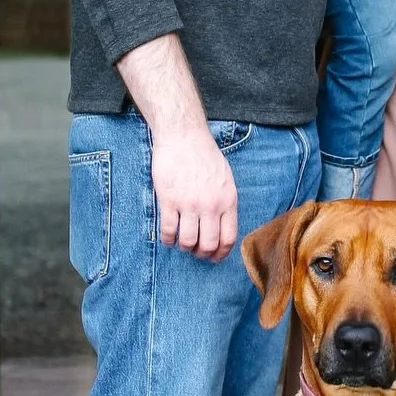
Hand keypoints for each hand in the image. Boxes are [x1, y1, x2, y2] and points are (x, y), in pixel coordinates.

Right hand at [150, 125, 238, 258]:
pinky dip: (168, 239)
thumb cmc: (205, 156)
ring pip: (188, 242)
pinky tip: (168, 237)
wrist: (184, 137)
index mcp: (228, 201)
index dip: (220, 254)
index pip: (228, 238)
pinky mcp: (169, 200)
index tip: (214, 257)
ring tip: (181, 243)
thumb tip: (222, 226)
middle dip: (202, 254)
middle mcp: (211, 206)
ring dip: (184, 247)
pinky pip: (169, 230)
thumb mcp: (226, 179)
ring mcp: (189, 204)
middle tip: (196, 252)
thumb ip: (225, 202)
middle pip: (208, 244)